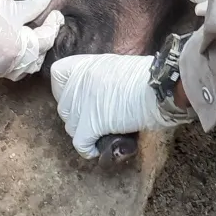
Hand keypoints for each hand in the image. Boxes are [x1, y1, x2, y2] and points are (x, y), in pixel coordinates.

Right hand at [0, 0, 63, 79]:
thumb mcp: (7, 6)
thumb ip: (31, 7)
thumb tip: (46, 1)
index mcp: (20, 50)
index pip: (46, 39)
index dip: (53, 24)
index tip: (54, 11)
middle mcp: (10, 65)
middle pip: (36, 57)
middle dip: (43, 40)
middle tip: (44, 22)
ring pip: (21, 65)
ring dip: (29, 51)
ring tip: (28, 32)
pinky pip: (6, 65)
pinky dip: (14, 54)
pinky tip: (11, 39)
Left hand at [51, 53, 180, 157]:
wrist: (158, 87)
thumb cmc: (147, 78)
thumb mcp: (117, 68)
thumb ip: (101, 78)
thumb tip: (100, 95)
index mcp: (85, 65)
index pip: (58, 74)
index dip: (64, 90)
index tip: (78, 97)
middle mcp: (78, 82)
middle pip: (64, 107)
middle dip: (78, 117)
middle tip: (96, 119)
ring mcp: (82, 104)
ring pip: (71, 128)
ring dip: (85, 133)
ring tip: (102, 133)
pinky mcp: (90, 124)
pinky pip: (80, 144)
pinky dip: (88, 150)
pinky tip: (98, 149)